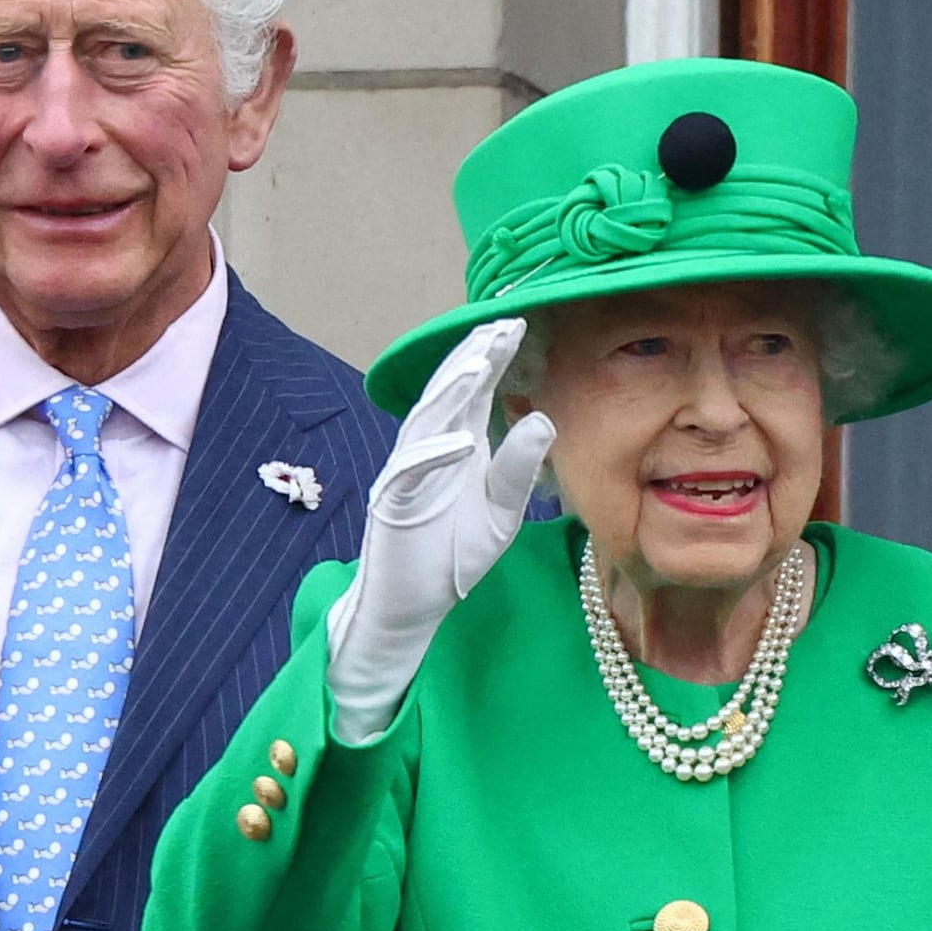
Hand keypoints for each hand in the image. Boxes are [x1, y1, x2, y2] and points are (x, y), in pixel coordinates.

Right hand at [325, 318, 551, 743]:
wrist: (415, 605)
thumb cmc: (455, 555)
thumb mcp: (502, 512)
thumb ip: (519, 469)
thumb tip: (542, 418)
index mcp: (459, 447)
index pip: (476, 394)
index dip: (492, 359)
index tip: (517, 325)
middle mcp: (430, 451)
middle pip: (449, 396)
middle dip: (472, 358)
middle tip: (501, 325)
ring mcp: (406, 475)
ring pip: (425, 423)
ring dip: (450, 393)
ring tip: (478, 362)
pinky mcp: (390, 505)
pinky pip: (407, 474)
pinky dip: (431, 456)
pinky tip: (459, 441)